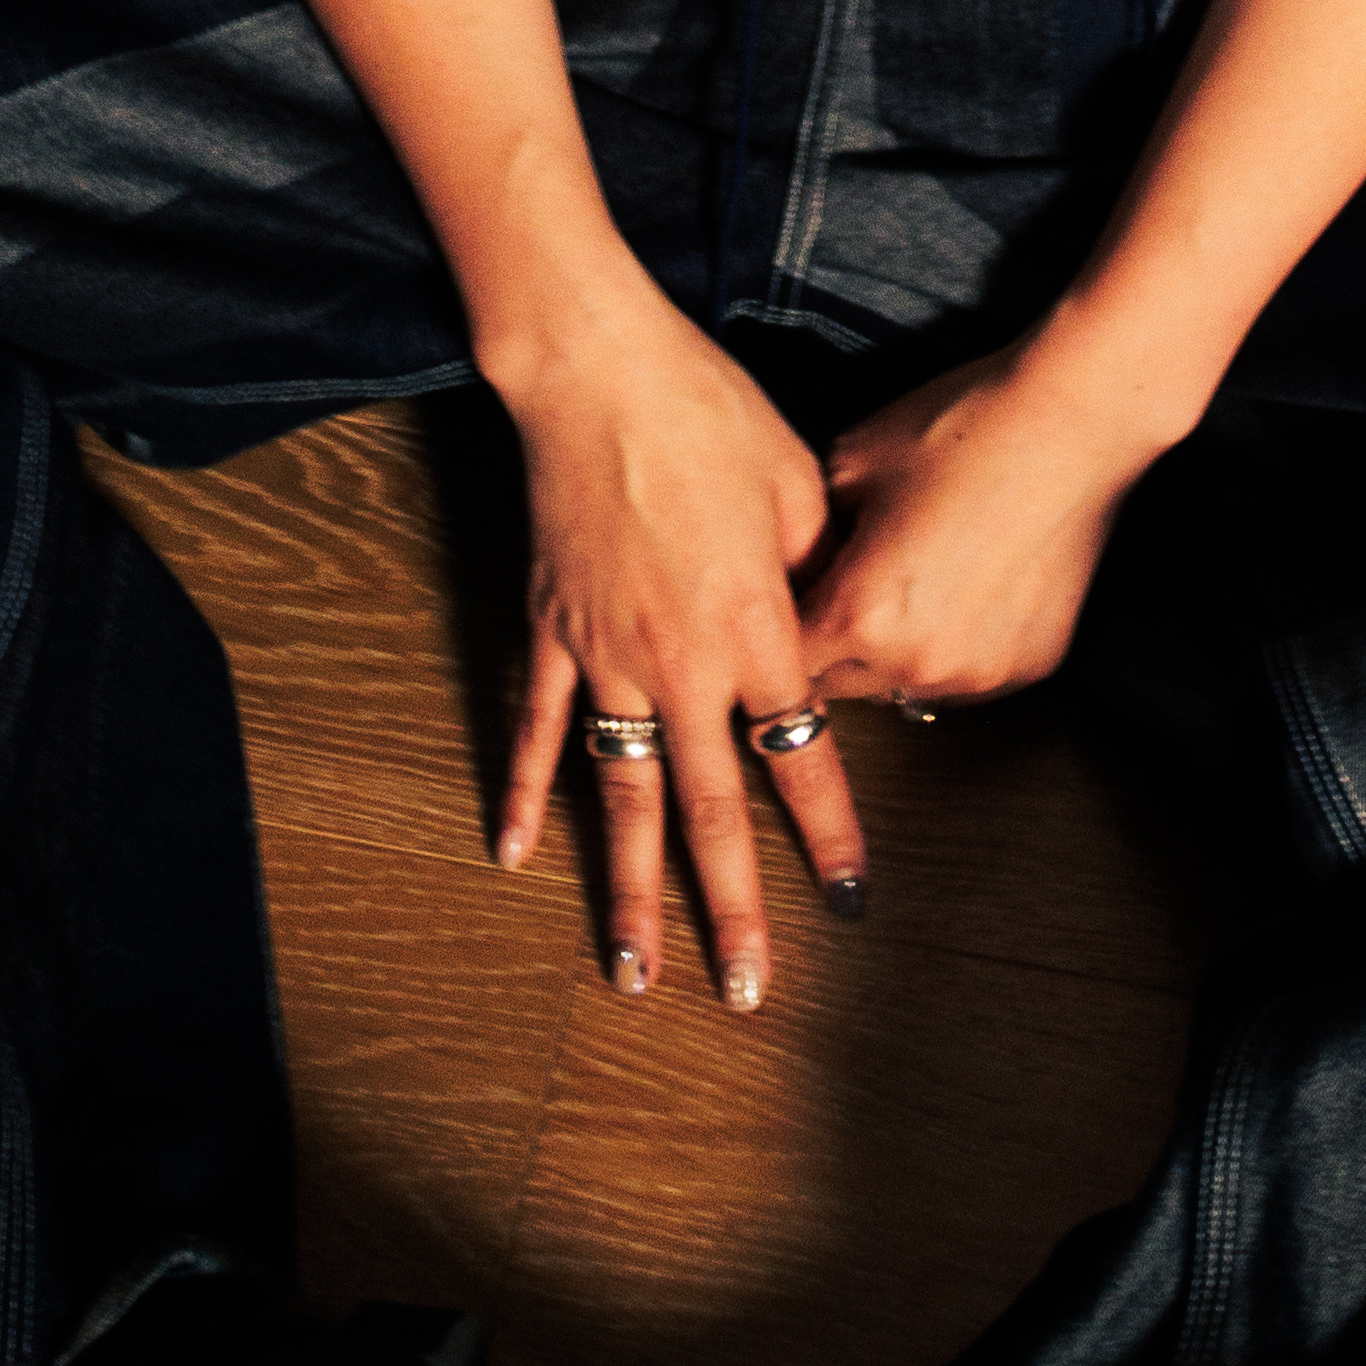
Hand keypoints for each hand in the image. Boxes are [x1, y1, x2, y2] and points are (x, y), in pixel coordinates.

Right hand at [488, 285, 866, 1008]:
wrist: (597, 372)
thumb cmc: (710, 415)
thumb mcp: (799, 487)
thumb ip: (814, 573)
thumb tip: (825, 621)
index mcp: (755, 630)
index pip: (800, 756)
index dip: (827, 834)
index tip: (848, 902)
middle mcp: (681, 664)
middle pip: (711, 811)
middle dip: (732, 910)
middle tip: (747, 992)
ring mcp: (606, 655)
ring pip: (622, 797)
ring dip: (628, 890)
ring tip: (631, 972)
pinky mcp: (552, 630)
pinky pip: (540, 727)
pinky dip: (527, 793)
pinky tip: (516, 856)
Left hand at [795, 342, 1146, 710]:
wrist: (1069, 421)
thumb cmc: (961, 429)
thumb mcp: (847, 463)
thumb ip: (805, 534)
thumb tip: (791, 565)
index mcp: (860, 614)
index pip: (784, 664)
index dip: (776, 631)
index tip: (780, 608)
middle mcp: (919, 662)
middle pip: (839, 687)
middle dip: (827, 648)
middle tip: (838, 590)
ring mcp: (981, 673)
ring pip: (904, 687)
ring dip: (890, 655)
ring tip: (907, 584)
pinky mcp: (1029, 666)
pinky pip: (965, 675)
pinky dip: (951, 646)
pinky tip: (960, 586)